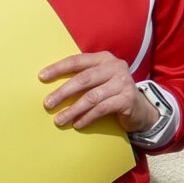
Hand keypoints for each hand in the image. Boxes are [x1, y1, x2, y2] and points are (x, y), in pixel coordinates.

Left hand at [40, 51, 155, 131]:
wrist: (141, 109)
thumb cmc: (112, 93)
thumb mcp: (99, 80)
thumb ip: (82, 77)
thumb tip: (51, 86)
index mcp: (104, 58)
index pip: (77, 61)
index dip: (58, 68)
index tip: (42, 77)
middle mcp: (115, 67)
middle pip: (83, 79)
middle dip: (63, 92)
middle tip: (47, 104)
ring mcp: (124, 83)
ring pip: (92, 97)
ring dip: (73, 110)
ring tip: (59, 120)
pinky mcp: (128, 99)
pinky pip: (102, 109)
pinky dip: (88, 117)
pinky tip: (78, 124)